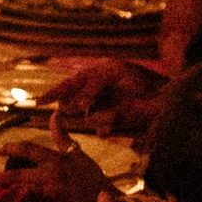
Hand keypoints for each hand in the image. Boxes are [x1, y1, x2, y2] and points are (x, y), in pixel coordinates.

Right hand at [46, 55, 160, 116]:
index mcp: (92, 76)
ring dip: (99, 114)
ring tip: (117, 110)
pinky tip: (120, 117)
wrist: (162, 97)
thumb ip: (92, 86)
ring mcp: (102, 109)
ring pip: (87, 117)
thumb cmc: (138, 79)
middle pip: (73, 103)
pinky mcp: (112, 123)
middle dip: (78, 105)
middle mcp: (94, 93)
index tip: (38, 102)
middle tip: (88, 105)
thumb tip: (77, 105)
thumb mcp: (112, 73)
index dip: (52, 94)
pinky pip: (100, 128)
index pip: (67, 84)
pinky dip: (107, 125)